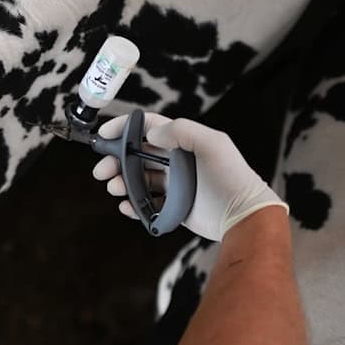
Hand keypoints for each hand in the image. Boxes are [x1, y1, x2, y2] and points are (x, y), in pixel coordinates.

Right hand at [93, 113, 286, 240]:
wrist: (243, 216)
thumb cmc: (231, 178)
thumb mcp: (212, 144)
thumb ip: (182, 132)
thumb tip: (151, 135)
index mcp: (183, 143)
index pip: (148, 128)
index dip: (124, 128)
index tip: (104, 135)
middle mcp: (176, 161)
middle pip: (136, 155)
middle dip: (115, 161)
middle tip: (101, 171)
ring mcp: (174, 185)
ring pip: (137, 180)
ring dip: (121, 183)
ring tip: (114, 189)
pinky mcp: (173, 207)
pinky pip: (146, 204)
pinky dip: (133, 205)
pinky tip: (127, 207)